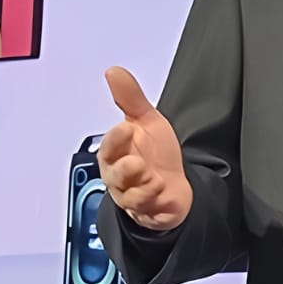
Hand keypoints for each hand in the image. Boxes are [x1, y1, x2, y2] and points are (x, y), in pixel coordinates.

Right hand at [100, 66, 191, 231]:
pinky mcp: (149, 211)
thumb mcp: (146, 121)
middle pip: (115, 175)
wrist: (172, 186)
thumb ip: (130, 98)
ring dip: (141, 187)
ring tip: (152, 178)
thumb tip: (114, 72)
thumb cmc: (154, 154)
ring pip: (131, 196)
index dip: (116, 139)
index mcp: (116, 153)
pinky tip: (161, 192)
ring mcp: (135, 195)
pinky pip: (147, 211)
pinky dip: (154, 203)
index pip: (109, 146)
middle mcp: (121, 177)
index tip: (126, 127)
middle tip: (135, 161)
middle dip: (124, 169)